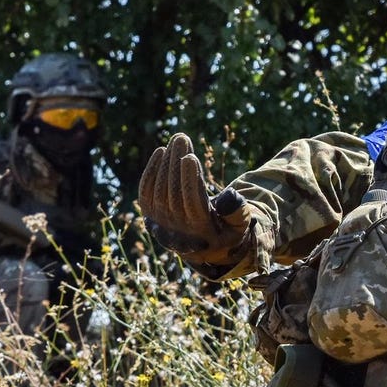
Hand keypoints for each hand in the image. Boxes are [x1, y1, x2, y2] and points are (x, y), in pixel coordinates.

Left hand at [138, 133, 251, 264]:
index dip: (189, 179)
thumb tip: (227, 197)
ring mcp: (160, 224)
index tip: (190, 156)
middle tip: (182, 138)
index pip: (191, 203)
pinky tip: (160, 152)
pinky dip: (151, 171)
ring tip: (177, 140)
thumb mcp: (241, 226)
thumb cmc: (227, 231)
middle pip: (173, 192)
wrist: (205, 248)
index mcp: (201, 231)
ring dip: (166, 162)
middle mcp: (177, 230)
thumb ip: (238, 213)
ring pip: (159, 189)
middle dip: (176, 163)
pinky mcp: (150, 216)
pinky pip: (145, 192)